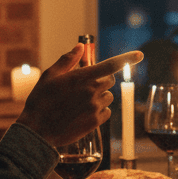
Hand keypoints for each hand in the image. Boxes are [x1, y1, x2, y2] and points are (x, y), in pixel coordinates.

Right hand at [17, 46, 138, 146]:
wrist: (37, 131)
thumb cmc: (41, 101)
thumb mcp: (50, 76)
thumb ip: (67, 60)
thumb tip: (80, 47)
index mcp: (82, 77)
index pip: (110, 65)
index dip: (127, 58)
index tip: (140, 55)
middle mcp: (91, 91)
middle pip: (110, 81)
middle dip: (102, 80)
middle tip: (86, 86)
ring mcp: (94, 108)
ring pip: (108, 97)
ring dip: (100, 97)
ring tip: (80, 102)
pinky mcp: (95, 122)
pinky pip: (107, 112)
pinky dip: (100, 111)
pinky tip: (83, 113)